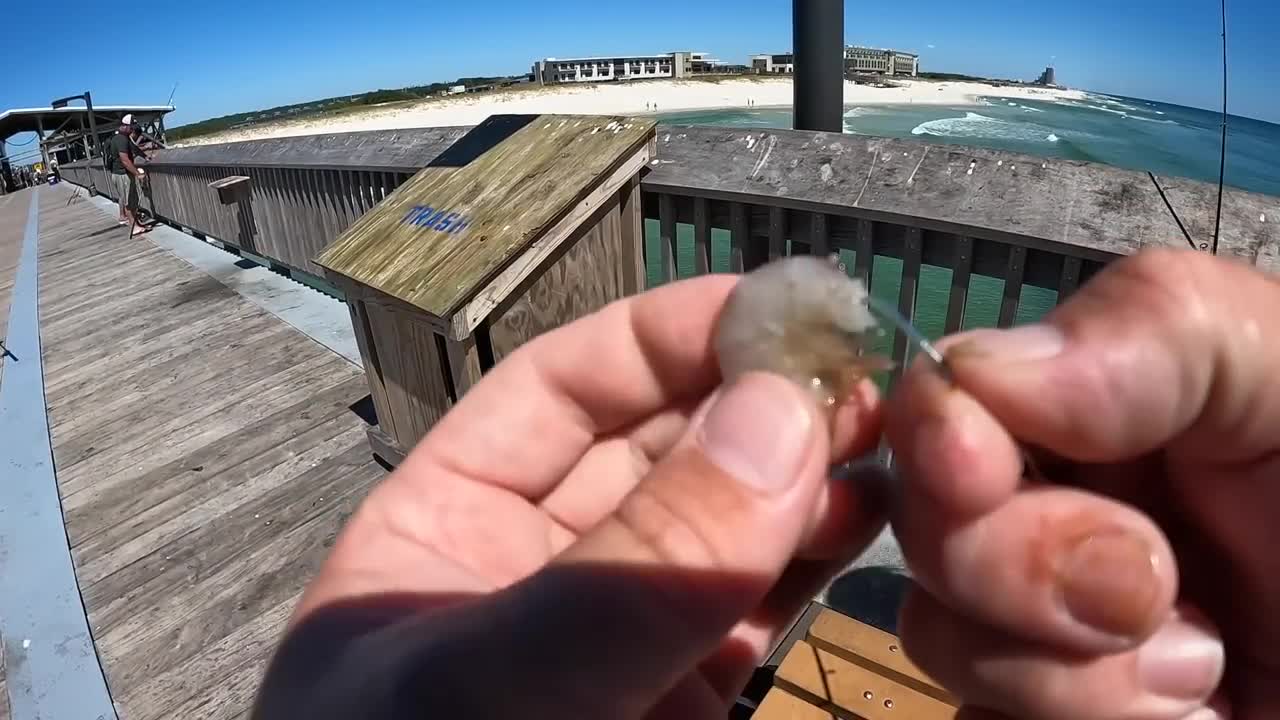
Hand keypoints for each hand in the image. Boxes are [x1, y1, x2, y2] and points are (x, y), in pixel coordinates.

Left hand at [252, 275, 887, 718]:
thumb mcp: (489, 689)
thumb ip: (627, 569)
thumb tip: (778, 419)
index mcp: (441, 532)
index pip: (558, 393)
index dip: (666, 339)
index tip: (780, 309)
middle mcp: (534, 573)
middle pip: (658, 449)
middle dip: (757, 401)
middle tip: (868, 373)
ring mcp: (619, 644)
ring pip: (724, 525)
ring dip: (807, 471)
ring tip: (898, 436)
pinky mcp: (686, 711)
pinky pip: (757, 610)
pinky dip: (819, 558)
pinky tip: (878, 516)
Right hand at [886, 248, 1278, 718]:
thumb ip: (1158, 333)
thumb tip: (969, 372)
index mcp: (1097, 410)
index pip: (944, 404)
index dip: (935, 435)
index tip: (972, 468)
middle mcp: (1053, 510)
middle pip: (921, 530)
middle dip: (1019, 566)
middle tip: (1159, 594)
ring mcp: (1049, 630)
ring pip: (945, 644)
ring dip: (1070, 680)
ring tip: (1210, 674)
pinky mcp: (1053, 718)